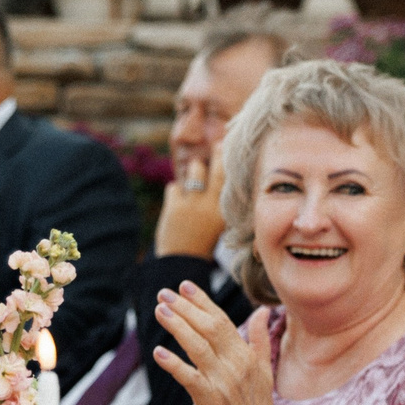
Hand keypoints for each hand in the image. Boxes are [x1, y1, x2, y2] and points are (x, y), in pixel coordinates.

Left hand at [154, 290, 281, 404]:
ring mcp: (222, 382)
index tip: (184, 286)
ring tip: (160, 311)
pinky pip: (188, 377)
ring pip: (197, 347)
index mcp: (246, 356)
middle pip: (208, 328)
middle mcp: (235, 365)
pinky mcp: (209, 400)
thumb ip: (260, 339)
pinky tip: (158, 352)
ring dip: (177, 327)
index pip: (222, 321)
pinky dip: (173, 364)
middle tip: (164, 294)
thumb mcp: (265, 370)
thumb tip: (263, 311)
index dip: (202, 302)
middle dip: (185, 308)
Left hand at [156, 139, 225, 258]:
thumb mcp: (220, 222)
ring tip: (194, 184)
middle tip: (219, 144)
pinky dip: (176, 192)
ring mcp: (192, 204)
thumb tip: (220, 172)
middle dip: (218, 153)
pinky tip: (178, 204)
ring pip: (194, 170)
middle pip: (216, 168)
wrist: (183, 260)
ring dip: (194, 172)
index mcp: (225, 210)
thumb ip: (220, 200)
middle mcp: (211, 204)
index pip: (230, 178)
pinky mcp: (174, 205)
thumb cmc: (204, 239)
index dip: (229, 159)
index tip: (230, 146)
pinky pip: (175, 186)